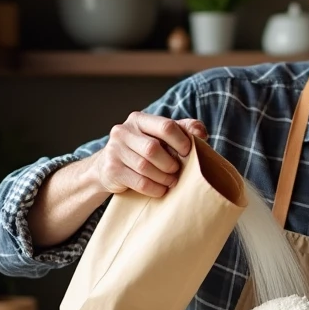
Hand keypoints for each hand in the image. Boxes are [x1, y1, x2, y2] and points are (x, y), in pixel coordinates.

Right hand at [91, 113, 206, 197]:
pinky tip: (160, 189)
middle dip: (170, 163)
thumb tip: (201, 133)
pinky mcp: (112, 170)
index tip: (187, 153)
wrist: (107, 167)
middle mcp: (123, 131)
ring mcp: (114, 150)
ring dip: (164, 178)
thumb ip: (182, 129)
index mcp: (138, 119)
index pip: (165, 126)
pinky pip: (140, 182)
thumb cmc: (142, 150)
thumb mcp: (160, 136)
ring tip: (171, 181)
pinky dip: (155, 188)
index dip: (181, 141)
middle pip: (153, 148)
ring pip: (145, 167)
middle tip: (177, 171)